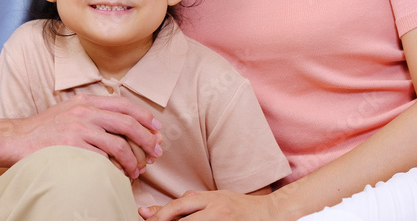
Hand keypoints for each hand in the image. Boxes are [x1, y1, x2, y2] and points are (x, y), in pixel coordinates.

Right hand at [13, 94, 161, 178]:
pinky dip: (115, 169)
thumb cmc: (45, 129)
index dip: (144, 116)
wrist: (17, 139)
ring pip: (119, 144)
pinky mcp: (73, 147)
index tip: (156, 128)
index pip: (124, 104)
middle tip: (156, 152)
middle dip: (147, 139)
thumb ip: (92, 113)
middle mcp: (85, 112)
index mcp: (86, 101)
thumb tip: (121, 123)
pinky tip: (119, 175)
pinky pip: (103, 160)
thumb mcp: (70, 111)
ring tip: (137, 170)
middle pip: (127, 123)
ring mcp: (79, 129)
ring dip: (133, 160)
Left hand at [139, 190, 279, 220]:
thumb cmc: (240, 206)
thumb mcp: (217, 197)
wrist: (270, 213)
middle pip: (182, 219)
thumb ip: (195, 202)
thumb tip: (170, 206)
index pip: (179, 206)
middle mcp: (215, 211)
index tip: (146, 217)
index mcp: (210, 199)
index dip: (160, 213)